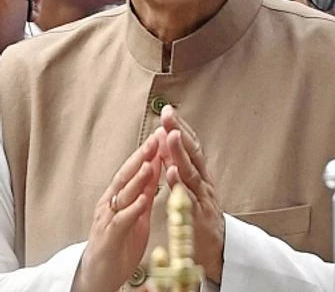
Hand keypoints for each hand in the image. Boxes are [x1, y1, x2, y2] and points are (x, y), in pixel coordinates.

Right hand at [72, 135, 161, 291]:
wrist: (100, 273)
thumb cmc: (119, 241)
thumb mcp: (136, 210)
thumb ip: (145, 189)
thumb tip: (156, 166)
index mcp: (119, 196)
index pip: (134, 169)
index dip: (147, 152)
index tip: (162, 133)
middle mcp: (110, 203)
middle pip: (126, 175)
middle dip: (141, 157)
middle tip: (156, 138)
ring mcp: (108, 219)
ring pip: (123, 195)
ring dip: (137, 179)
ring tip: (151, 163)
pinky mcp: (110, 237)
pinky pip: (122, 221)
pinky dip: (133, 209)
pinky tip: (144, 199)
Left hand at [156, 105, 224, 283]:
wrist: (216, 251)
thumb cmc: (201, 219)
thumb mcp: (193, 189)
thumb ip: (183, 167)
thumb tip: (169, 142)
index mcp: (201, 175)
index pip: (191, 146)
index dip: (180, 127)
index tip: (168, 110)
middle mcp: (204, 182)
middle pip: (193, 153)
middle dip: (179, 132)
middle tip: (168, 114)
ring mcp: (202, 198)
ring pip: (191, 171)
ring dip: (180, 152)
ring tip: (169, 135)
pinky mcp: (198, 216)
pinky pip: (188, 198)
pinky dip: (180, 184)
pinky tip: (172, 171)